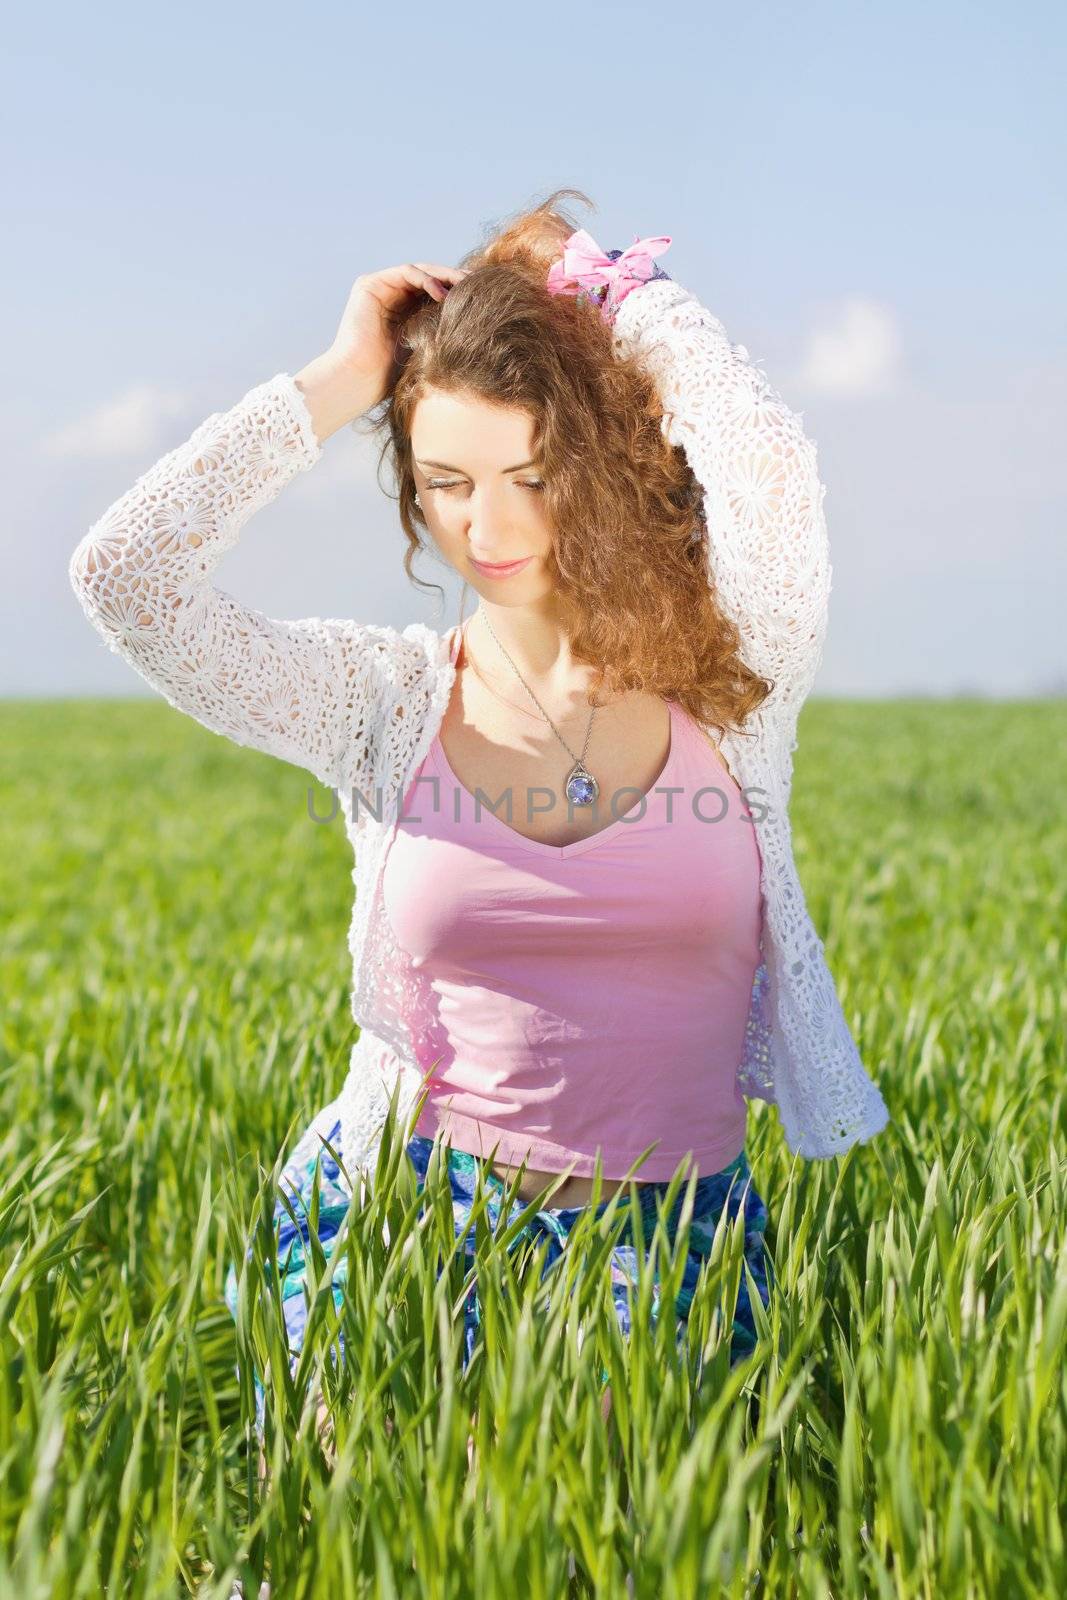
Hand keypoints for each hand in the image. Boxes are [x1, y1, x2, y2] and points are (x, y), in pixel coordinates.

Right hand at [325, 260, 469, 408]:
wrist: (361, 381)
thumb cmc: (392, 376)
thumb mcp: (427, 347)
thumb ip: (443, 328)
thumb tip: (478, 318)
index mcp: (406, 312)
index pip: (437, 293)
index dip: (459, 292)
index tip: (484, 297)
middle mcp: (393, 297)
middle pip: (430, 279)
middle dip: (455, 279)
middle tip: (480, 284)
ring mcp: (381, 289)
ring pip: (420, 272)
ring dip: (445, 276)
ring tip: (465, 286)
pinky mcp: (370, 285)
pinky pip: (405, 272)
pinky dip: (426, 279)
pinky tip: (442, 293)